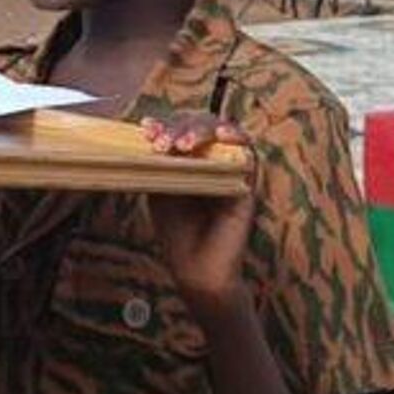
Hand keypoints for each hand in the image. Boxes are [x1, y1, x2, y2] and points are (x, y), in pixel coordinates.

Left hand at [141, 113, 256, 314]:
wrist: (195, 270)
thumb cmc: (177, 232)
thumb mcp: (159, 190)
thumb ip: (160, 163)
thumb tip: (148, 133)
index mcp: (190, 159)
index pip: (180, 128)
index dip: (165, 123)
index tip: (145, 129)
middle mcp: (212, 160)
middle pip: (200, 125)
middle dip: (179, 128)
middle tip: (162, 143)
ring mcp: (230, 170)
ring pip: (223, 132)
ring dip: (202, 132)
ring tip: (184, 144)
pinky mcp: (248, 184)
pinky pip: (248, 154)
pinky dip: (237, 140)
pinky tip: (222, 137)